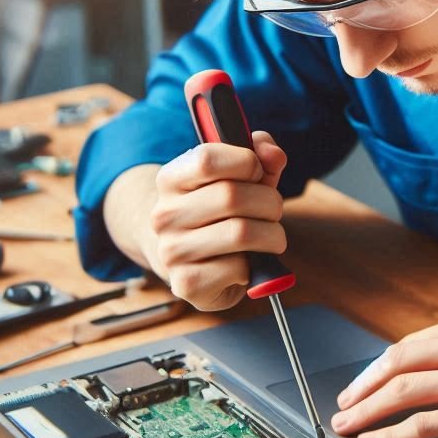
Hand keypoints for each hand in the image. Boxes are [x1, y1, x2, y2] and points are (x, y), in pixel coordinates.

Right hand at [144, 133, 286, 310]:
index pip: (207, 159)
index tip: (257, 173)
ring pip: (241, 233)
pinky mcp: (187, 283)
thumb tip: (272, 154)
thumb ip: (261, 158)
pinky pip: (238, 268)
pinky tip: (247, 264)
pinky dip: (255, 265)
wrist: (193, 263)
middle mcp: (163, 215)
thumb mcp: (242, 179)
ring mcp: (172, 251)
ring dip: (272, 235)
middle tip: (273, 211)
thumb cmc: (223, 214)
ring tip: (271, 238)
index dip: (246, 163)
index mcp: (170, 180)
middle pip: (231, 196)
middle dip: (270, 203)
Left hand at [331, 308, 437, 437]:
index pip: (415, 341)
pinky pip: (421, 425)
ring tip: (348, 425)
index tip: (366, 381)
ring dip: (366, 410)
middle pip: (399, 360)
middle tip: (345, 403)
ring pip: (402, 391)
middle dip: (363, 384)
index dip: (383, 365)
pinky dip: (391, 435)